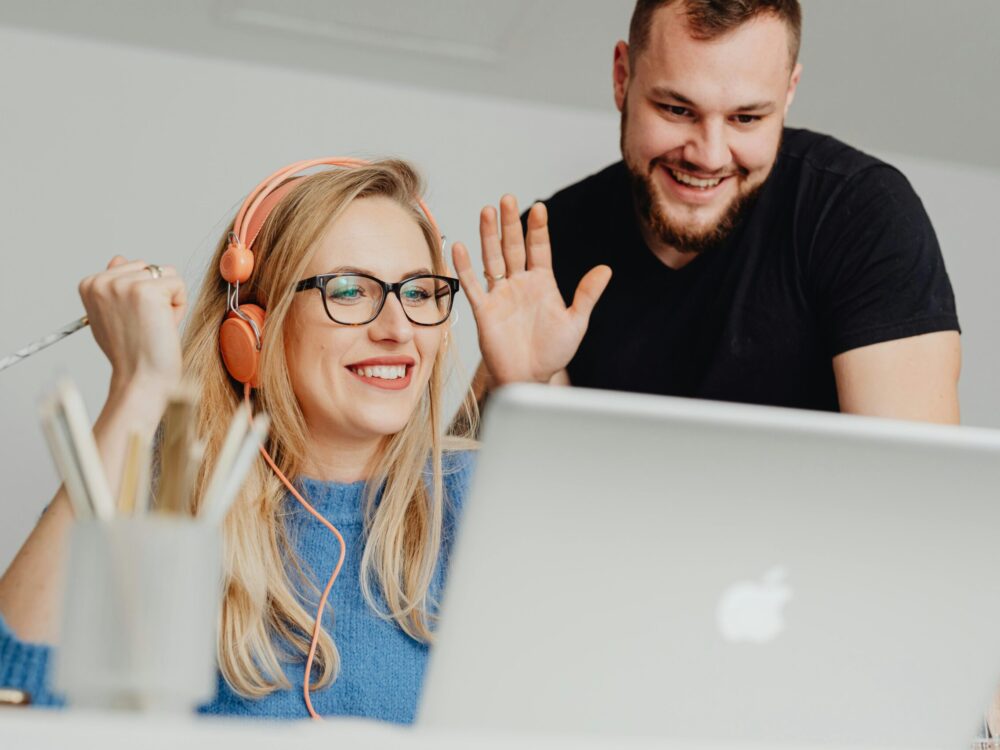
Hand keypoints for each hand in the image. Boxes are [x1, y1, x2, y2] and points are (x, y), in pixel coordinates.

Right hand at [77, 256, 187, 397]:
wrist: (140, 378)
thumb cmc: (130, 353)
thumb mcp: (111, 315)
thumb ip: (114, 287)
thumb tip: (120, 258)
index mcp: (90, 284)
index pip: (132, 269)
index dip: (140, 297)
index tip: (132, 321)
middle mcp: (102, 281)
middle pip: (150, 268)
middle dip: (156, 296)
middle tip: (146, 325)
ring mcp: (123, 284)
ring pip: (166, 274)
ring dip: (169, 301)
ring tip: (154, 325)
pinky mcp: (147, 291)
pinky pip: (178, 285)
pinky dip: (179, 307)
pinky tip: (164, 325)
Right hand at [452, 195, 610, 385]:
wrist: (530, 377)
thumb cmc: (552, 352)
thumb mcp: (575, 322)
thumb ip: (586, 295)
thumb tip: (606, 269)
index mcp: (542, 282)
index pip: (539, 248)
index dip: (538, 229)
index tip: (538, 208)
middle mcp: (519, 283)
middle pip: (513, 247)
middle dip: (510, 223)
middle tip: (508, 199)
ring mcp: (500, 294)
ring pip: (492, 258)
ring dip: (489, 236)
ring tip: (487, 211)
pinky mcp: (484, 309)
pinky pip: (473, 286)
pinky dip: (465, 267)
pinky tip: (461, 247)